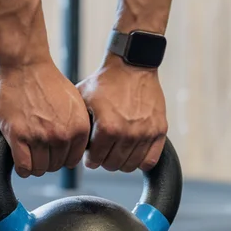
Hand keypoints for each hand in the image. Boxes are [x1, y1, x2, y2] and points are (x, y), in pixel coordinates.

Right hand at [0, 61, 90, 177]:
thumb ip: (77, 127)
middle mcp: (62, 135)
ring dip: (33, 164)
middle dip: (47, 159)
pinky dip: (22, 168)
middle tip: (38, 147)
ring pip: (39, 169)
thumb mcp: (75, 104)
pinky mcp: (18, 136)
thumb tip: (75, 149)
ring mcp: (40, 137)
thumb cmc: (48, 81)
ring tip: (29, 151)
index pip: (72, 161)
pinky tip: (20, 158)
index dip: (61, 157)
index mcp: (79, 129)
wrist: (26, 65)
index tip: (53, 151)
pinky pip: (23, 167)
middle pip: (55, 166)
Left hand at [78, 55, 166, 172]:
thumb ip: (77, 123)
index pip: (95, 161)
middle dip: (104, 160)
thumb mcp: (82, 99)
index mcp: (108, 128)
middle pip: (112, 165)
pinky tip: (134, 152)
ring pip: (130, 166)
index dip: (89, 159)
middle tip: (103, 150)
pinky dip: (141, 161)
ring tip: (117, 150)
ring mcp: (146, 133)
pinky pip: (150, 160)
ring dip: (121, 161)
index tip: (90, 155)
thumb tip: (70, 144)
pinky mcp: (159, 130)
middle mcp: (128, 133)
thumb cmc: (106, 81)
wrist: (132, 65)